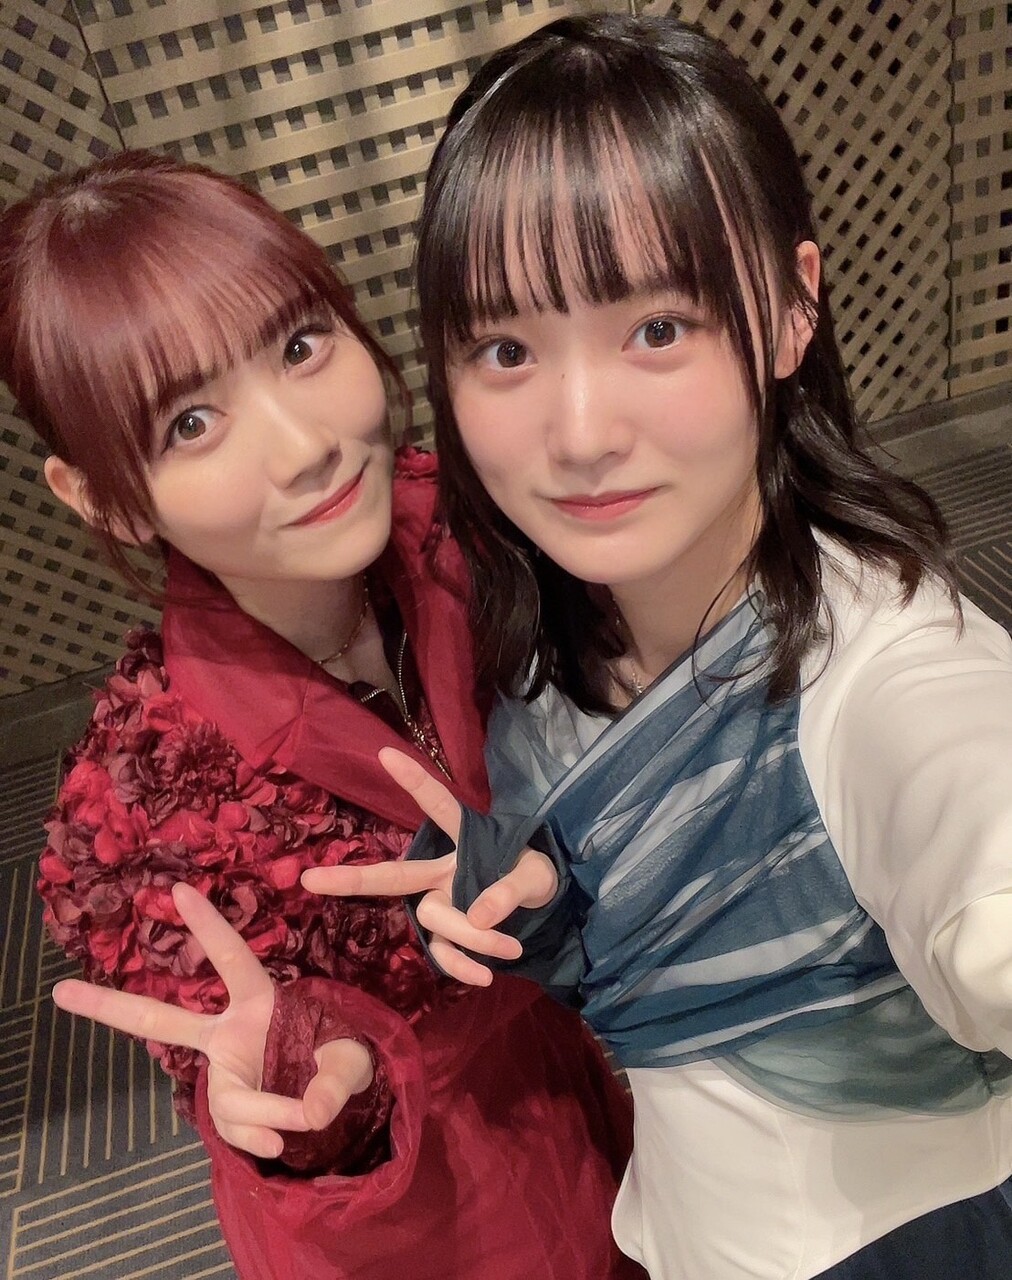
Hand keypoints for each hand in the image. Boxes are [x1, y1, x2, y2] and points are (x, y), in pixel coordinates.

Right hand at [52, 883, 372, 1158]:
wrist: (334, 1102)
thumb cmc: (339, 1061)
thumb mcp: (353, 1060)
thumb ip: (336, 1080)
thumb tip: (309, 1113)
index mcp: (260, 1000)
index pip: (233, 959)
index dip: (209, 926)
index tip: (178, 889)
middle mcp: (229, 1033)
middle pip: (161, 1018)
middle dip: (109, 1005)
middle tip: (61, 990)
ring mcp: (223, 1071)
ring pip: (224, 1097)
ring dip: (263, 1112)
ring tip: (298, 1123)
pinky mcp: (227, 1106)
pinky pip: (234, 1126)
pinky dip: (258, 1136)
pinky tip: (279, 1144)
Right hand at [302, 748, 557, 984]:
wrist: (542, 908)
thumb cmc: (532, 875)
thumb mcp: (536, 875)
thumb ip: (511, 890)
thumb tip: (480, 916)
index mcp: (464, 841)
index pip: (439, 807)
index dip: (415, 782)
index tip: (385, 752)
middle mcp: (442, 872)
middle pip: (395, 876)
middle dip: (353, 877)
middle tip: (309, 879)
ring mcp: (440, 904)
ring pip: (437, 919)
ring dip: (474, 938)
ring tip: (511, 948)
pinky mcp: (445, 937)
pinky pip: (442, 954)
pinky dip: (462, 966)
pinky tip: (484, 977)